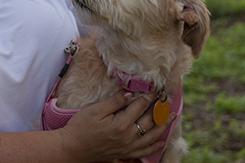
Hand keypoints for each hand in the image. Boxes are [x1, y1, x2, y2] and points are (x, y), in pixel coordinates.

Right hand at [58, 92, 175, 161]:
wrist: (72, 148)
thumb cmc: (81, 127)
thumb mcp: (95, 110)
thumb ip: (114, 102)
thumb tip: (130, 94)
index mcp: (121, 124)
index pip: (140, 107)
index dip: (148, 97)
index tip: (155, 90)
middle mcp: (127, 137)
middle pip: (149, 121)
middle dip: (159, 109)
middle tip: (167, 100)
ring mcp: (127, 148)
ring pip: (151, 137)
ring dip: (163, 126)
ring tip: (172, 116)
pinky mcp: (124, 155)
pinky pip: (144, 152)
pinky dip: (155, 147)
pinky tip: (161, 141)